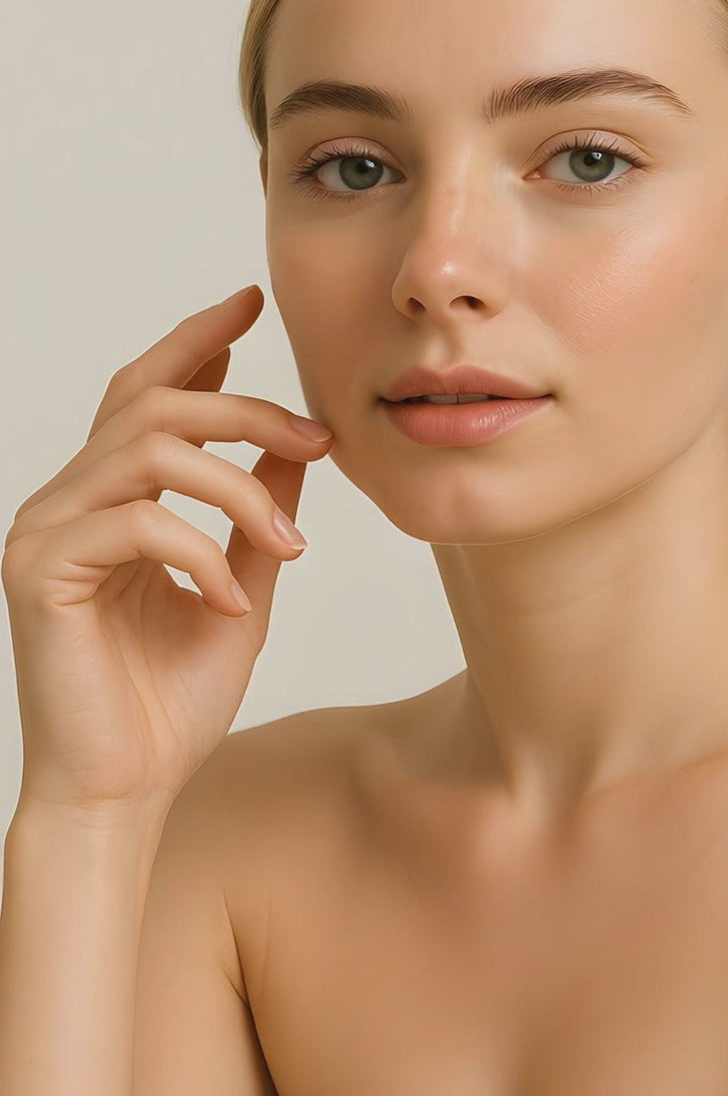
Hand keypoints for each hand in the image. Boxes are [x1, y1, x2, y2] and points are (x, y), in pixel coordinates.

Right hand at [2, 285, 333, 820]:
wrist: (126, 790)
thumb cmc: (173, 702)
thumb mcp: (242, 585)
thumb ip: (258, 512)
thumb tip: (298, 444)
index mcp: (109, 500)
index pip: (147, 394)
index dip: (196, 342)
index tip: (252, 305)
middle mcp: (68, 502)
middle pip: (153, 402)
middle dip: (247, 408)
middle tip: (319, 435)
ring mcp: (45, 531)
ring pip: (150, 450)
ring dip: (239, 487)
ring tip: (289, 543)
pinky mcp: (40, 570)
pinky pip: (137, 522)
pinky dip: (202, 555)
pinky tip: (234, 603)